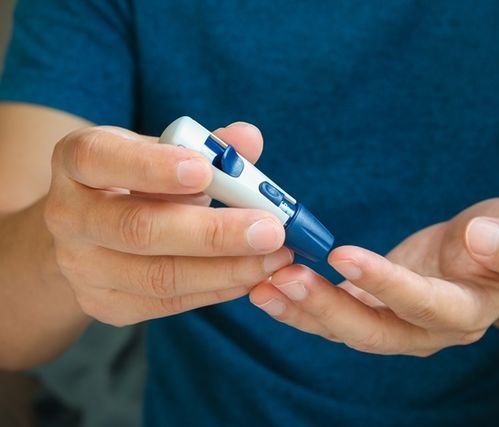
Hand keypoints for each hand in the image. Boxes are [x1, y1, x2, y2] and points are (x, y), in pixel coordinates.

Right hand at [44, 123, 292, 325]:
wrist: (93, 230)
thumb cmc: (138, 178)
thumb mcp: (163, 151)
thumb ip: (207, 146)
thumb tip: (250, 139)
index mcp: (77, 160)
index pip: (99, 159)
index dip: (152, 167)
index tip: (205, 171)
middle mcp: (69, 215)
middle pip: (138, 229)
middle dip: (213, 232)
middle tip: (271, 229)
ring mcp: (81, 267)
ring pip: (158, 276)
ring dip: (226, 269)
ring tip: (275, 258)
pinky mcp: (105, 304)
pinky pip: (169, 302)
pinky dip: (218, 289)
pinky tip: (252, 275)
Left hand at [249, 198, 498, 355]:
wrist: (498, 260)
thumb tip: (483, 238)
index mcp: (468, 310)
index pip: (424, 305)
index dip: (385, 284)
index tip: (344, 256)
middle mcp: (429, 330)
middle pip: (374, 331)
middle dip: (327, 307)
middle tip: (283, 277)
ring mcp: (400, 326)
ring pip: (347, 329)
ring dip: (304, 310)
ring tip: (261, 285)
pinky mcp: (377, 311)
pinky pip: (338, 316)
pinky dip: (304, 305)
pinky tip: (271, 287)